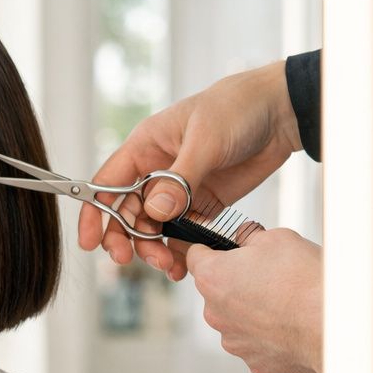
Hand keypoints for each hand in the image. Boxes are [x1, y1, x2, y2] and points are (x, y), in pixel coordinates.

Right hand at [79, 59, 302, 274]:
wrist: (281, 112)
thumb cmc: (238, 108)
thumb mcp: (206, 140)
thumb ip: (180, 179)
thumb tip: (155, 212)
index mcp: (146, 147)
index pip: (107, 184)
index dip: (95, 214)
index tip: (91, 243)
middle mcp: (156, 170)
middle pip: (126, 213)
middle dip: (126, 239)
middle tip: (130, 260)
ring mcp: (178, 189)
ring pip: (153, 227)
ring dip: (154, 248)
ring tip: (169, 265)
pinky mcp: (201, 203)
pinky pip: (181, 232)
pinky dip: (179, 250)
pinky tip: (183, 264)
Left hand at [187, 227, 322, 372]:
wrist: (335, 325)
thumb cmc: (307, 280)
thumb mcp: (277, 238)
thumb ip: (250, 237)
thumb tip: (244, 239)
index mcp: (213, 278)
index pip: (196, 257)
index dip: (212, 250)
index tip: (223, 250)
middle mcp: (215, 314)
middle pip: (218, 292)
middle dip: (239, 283)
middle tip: (272, 276)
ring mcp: (234, 342)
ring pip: (238, 320)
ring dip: (255, 312)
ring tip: (288, 303)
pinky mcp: (255, 364)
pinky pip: (259, 344)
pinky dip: (272, 336)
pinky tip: (294, 326)